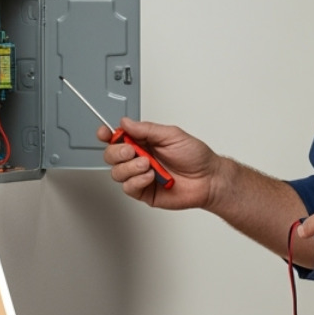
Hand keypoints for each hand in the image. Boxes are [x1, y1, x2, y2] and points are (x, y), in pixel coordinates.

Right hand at [100, 118, 222, 209]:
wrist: (208, 179)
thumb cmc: (196, 157)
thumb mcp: (171, 135)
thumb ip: (146, 129)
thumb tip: (126, 123)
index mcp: (144, 142)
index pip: (118, 137)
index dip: (107, 135)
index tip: (105, 133)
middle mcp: (139, 158)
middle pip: (112, 155)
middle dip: (117, 152)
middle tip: (131, 151)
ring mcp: (140, 175)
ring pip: (117, 172)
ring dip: (130, 167)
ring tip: (148, 165)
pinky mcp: (143, 191)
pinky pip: (128, 187)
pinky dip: (137, 180)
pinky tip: (150, 177)